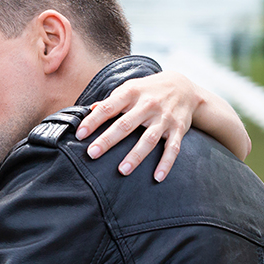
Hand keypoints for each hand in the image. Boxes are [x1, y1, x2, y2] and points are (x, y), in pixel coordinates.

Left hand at [75, 71, 200, 181]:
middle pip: (126, 125)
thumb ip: (112, 100)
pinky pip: (173, 148)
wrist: (183, 87)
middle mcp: (148, 105)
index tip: (79, 134)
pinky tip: (157, 177)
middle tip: (92, 153)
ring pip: (148, 139)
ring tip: (122, 170)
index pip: (109, 107)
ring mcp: (164, 118)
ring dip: (135, 156)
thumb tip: (91, 109)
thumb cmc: (148, 90)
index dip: (93, 120)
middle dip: (108, 140)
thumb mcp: (130, 87)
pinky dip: (166, 163)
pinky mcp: (178, 129)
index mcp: (132, 93)